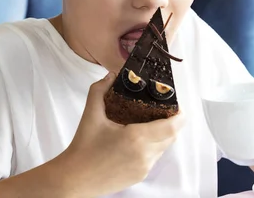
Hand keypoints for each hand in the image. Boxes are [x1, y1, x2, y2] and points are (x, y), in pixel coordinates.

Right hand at [57, 72, 184, 196]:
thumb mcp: (91, 114)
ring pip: (163, 148)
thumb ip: (100, 90)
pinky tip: (139, 139)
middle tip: (165, 110)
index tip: (177, 105)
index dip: (179, 116)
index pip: (171, 127)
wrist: (74, 179)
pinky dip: (153, 146)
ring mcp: (144, 167)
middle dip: (172, 123)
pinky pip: (154, 158)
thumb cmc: (83, 147)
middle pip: (171, 137)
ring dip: (162, 135)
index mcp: (136, 138)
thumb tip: (111, 75)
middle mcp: (144, 154)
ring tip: (151, 122)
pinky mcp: (140, 176)